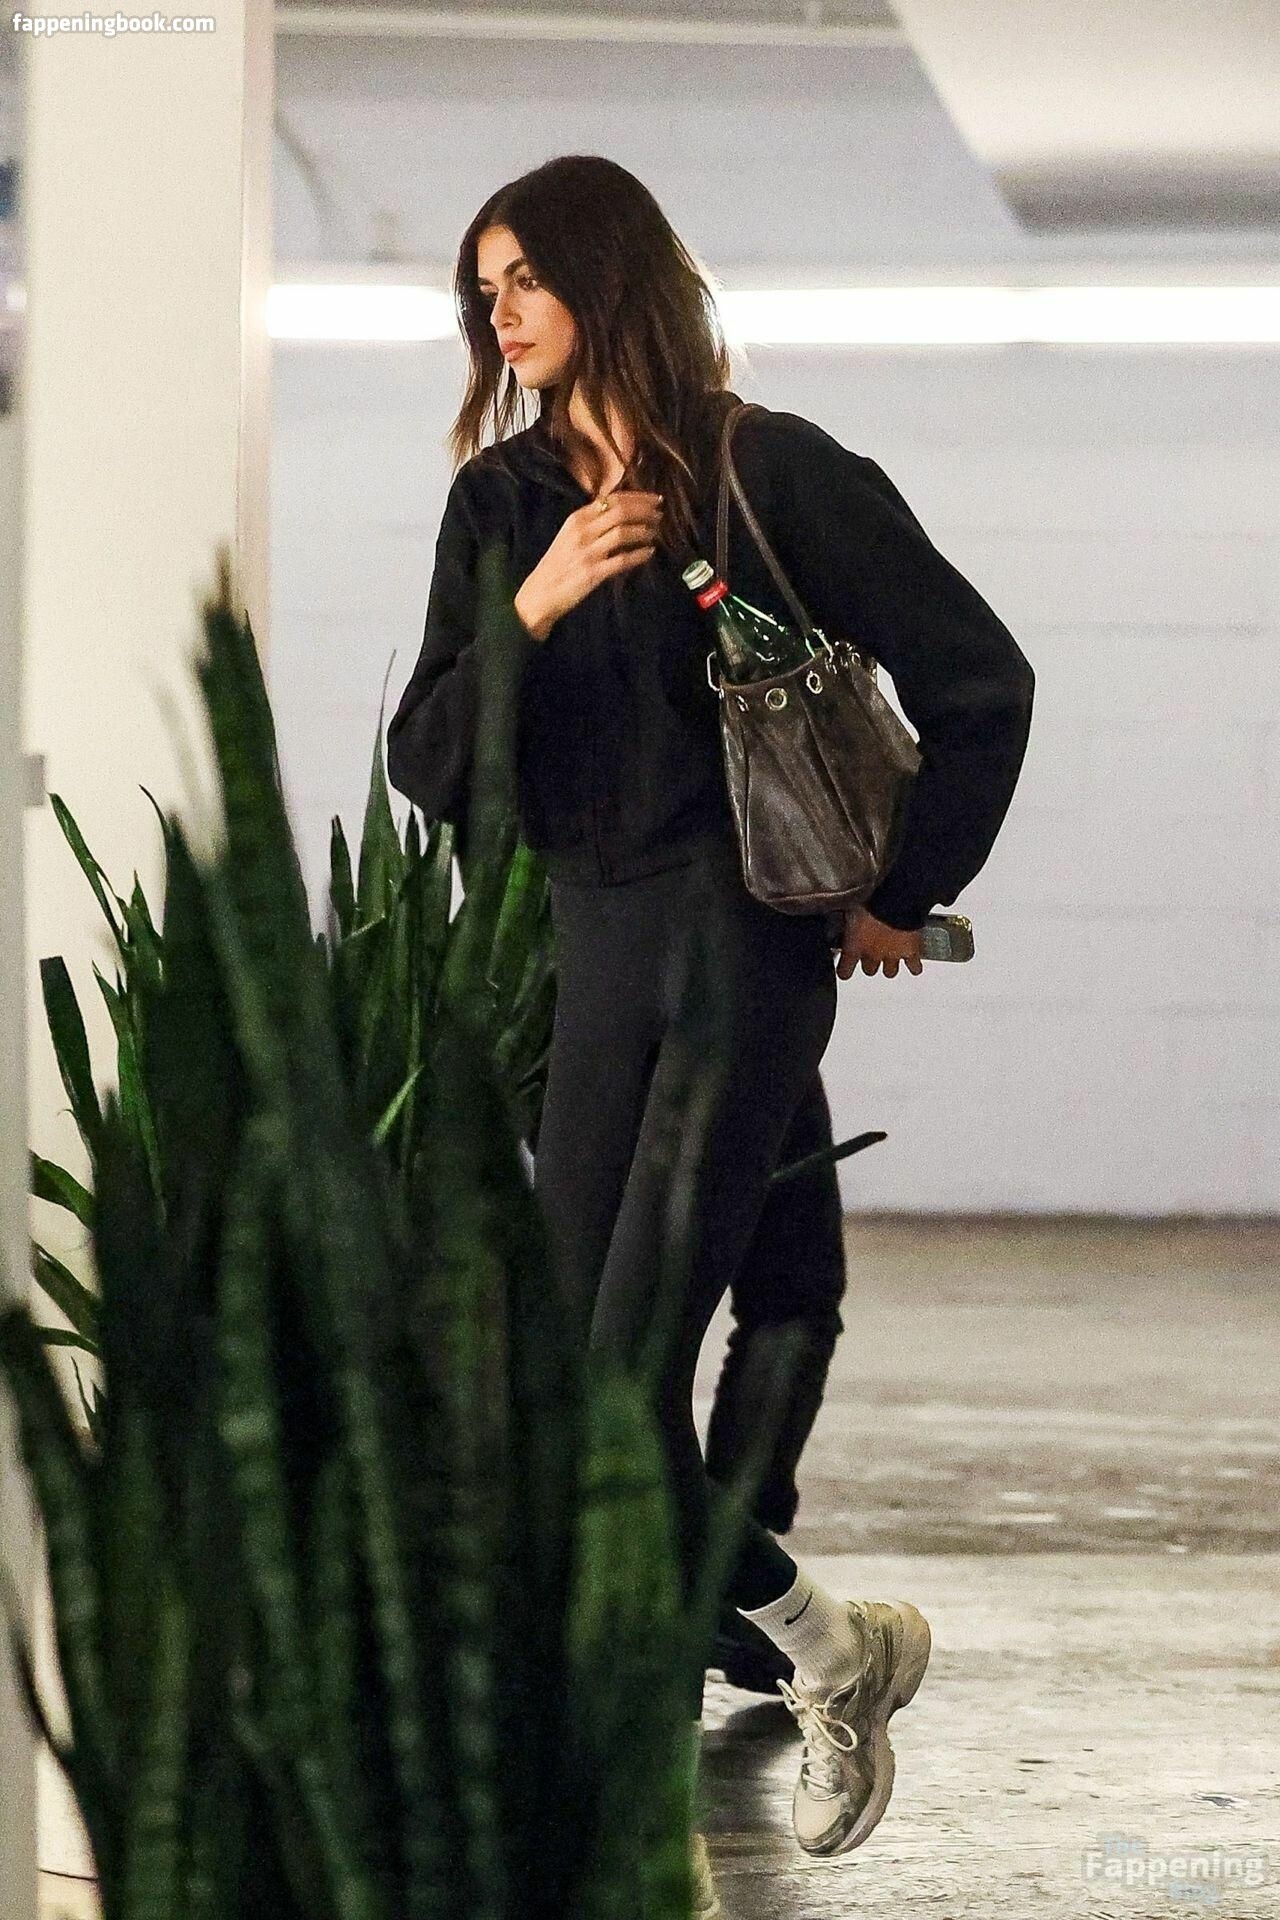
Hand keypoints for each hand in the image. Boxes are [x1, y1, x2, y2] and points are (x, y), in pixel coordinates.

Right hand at [514, 489, 663, 640]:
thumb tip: (622, 513)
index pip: (612, 499)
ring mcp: (588, 552)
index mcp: (577, 518)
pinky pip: (622, 560)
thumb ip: (592, 523)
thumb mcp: (570, 535)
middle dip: (645, 511)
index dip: (637, 497)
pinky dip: (639, 555)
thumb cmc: (558, 564)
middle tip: (660, 514)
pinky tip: (649, 552)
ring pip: (623, 533)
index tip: (654, 499)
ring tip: (655, 532)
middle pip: (620, 512)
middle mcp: (582, 531)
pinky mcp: (593, 572)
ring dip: (644, 531)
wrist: (540, 593)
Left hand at [835, 907, 923, 979]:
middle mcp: (872, 955)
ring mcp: (892, 955)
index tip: (845, 970)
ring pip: (890, 972)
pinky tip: (914, 964)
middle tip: (872, 953)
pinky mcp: (911, 952)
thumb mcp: (851, 910)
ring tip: (891, 958)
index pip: (845, 972)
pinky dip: (914, 966)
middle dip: (870, 963)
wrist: (895, 901)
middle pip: (869, 970)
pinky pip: (914, 967)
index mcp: (854, 947)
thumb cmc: (869, 903)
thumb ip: (847, 921)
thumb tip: (842, 917)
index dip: (845, 971)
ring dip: (890, 966)